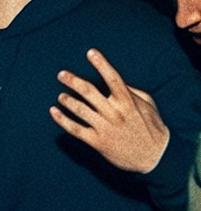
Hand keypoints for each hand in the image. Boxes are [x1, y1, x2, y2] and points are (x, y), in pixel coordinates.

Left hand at [50, 48, 168, 172]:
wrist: (156, 158)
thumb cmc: (152, 128)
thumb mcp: (148, 106)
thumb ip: (132, 92)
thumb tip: (117, 82)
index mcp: (127, 102)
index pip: (113, 78)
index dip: (101, 64)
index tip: (91, 52)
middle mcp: (114, 113)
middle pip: (89, 92)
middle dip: (73, 81)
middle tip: (61, 74)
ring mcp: (105, 128)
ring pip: (79, 109)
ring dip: (67, 100)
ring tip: (61, 95)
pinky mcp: (97, 142)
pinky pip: (75, 129)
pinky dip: (62, 120)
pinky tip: (54, 112)